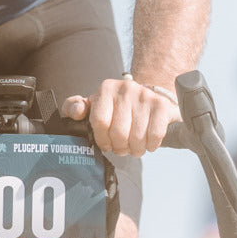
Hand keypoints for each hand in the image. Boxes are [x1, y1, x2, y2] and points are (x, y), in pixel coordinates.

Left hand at [62, 76, 180, 156]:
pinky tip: (148, 144)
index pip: (100, 122)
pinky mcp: (161, 105)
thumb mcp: (93, 106)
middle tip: (122, 148)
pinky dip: (151, 145)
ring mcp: (145, 95)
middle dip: (120, 147)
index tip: (107, 144)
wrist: (147, 100)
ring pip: (137, 137)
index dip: (102, 139)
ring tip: (135, 147)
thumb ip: (75, 108)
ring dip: (136, 149)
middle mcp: (126, 88)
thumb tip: (77, 111)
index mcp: (106, 89)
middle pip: (119, 132)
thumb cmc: (116, 108)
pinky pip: (154, 134)